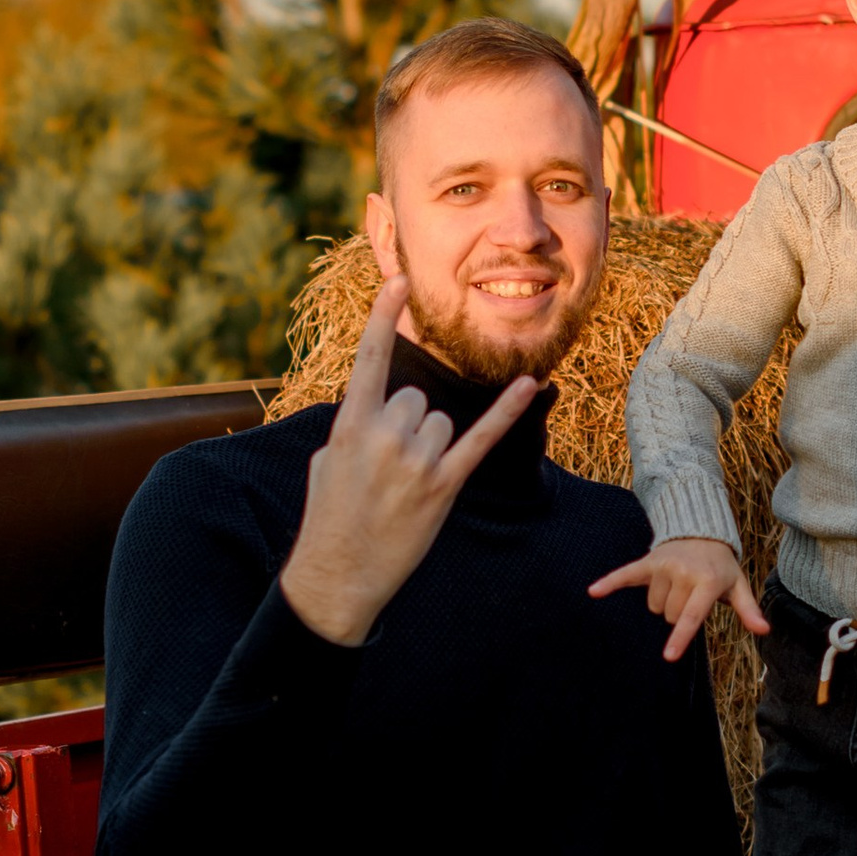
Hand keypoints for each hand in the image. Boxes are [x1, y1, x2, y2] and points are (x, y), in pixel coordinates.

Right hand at [280, 280, 537, 645]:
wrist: (338, 574)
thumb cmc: (329, 516)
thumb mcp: (326, 461)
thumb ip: (354, 427)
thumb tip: (378, 414)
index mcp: (350, 423)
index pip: (370, 359)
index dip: (382, 317)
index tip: (398, 280)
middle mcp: (386, 434)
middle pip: (416, 398)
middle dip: (406, 427)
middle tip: (387, 468)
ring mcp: (417, 461)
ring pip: (441, 422)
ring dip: (429, 448)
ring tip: (404, 484)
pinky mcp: (444, 485)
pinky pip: (481, 439)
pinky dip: (507, 412)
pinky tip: (530, 385)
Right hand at [587, 531, 770, 664]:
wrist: (702, 531)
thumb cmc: (720, 567)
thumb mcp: (738, 586)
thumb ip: (748, 610)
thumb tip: (764, 630)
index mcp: (706, 583)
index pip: (691, 616)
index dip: (681, 637)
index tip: (669, 656)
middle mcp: (683, 573)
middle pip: (670, 616)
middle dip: (678, 615)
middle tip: (690, 597)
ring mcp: (664, 565)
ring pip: (654, 606)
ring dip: (663, 603)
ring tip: (677, 586)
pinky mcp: (648, 561)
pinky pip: (626, 574)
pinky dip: (609, 583)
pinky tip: (593, 592)